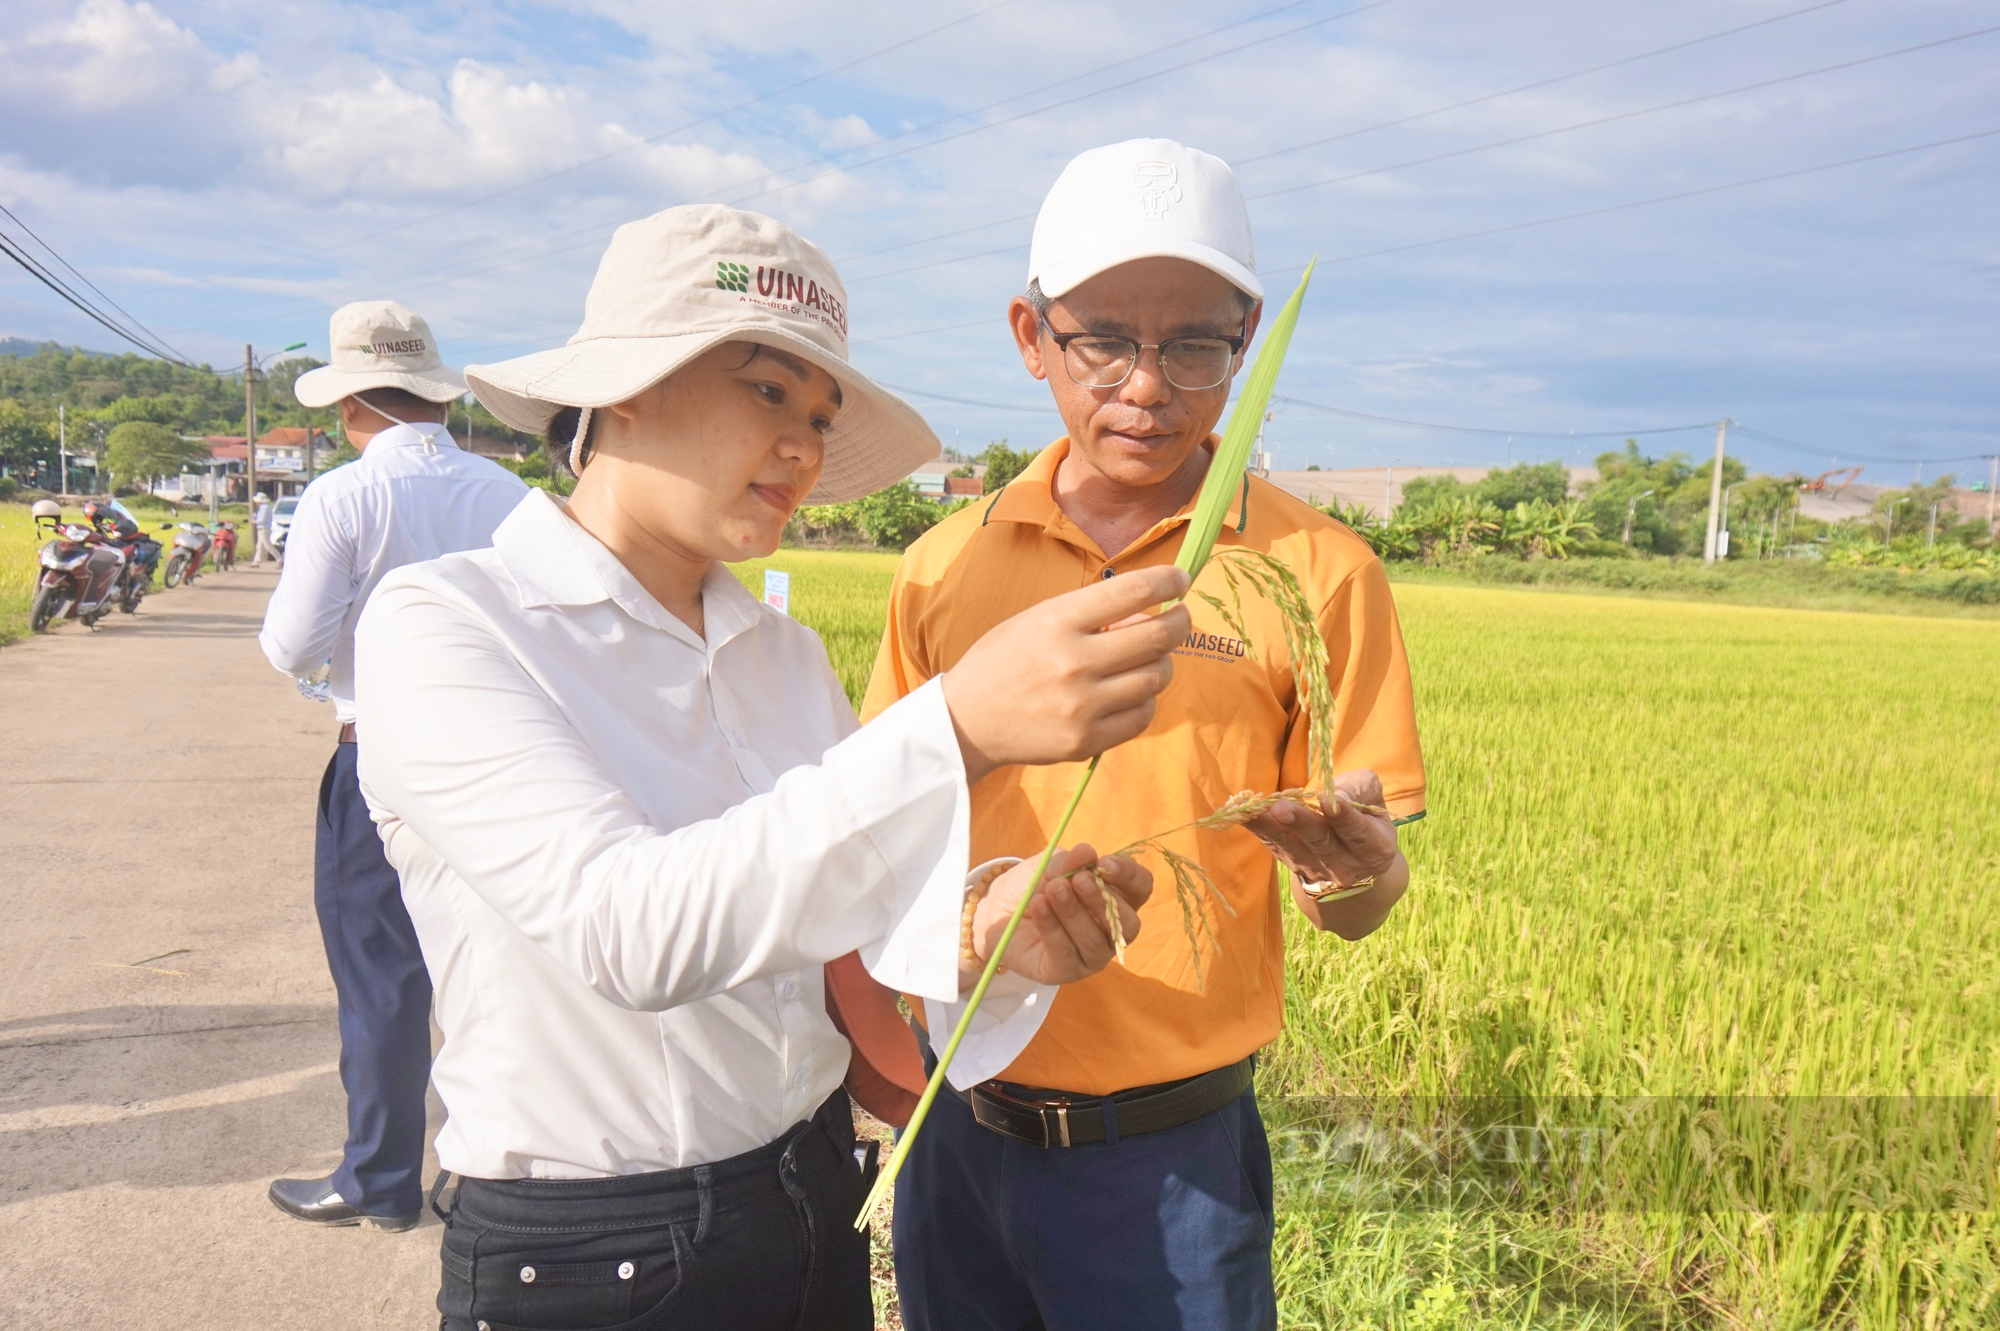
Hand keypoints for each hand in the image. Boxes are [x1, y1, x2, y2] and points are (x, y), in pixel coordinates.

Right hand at [942, 567, 1190, 783]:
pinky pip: (1143, 715)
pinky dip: (1144, 700)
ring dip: (1160, 664)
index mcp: (1057, 621)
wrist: (966, 721)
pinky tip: (1129, 693)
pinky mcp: (1086, 740)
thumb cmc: (1004, 662)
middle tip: (1180, 619)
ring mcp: (1082, 705)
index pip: (1132, 591)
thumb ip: (1090, 614)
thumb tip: (1149, 613)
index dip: (1169, 581)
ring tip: (1145, 660)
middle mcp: (1073, 662)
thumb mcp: (1036, 620)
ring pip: (1156, 677)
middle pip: (1157, 637)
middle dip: (1180, 623)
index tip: (1180, 581)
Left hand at [964, 844, 1150, 986]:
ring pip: (1095, 941)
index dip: (1129, 876)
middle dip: (1102, 900)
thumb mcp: (1049, 866)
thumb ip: (1069, 862)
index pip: (1141, 888)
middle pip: (1128, 923)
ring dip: (1073, 912)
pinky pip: (1066, 953)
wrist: (998, 909)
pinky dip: (1052, 927)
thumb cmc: (1034, 885)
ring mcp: (1092, 955)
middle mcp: (1112, 930)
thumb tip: (1087, 853)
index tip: (1104, 863)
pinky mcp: (1066, 971)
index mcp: (1118, 898)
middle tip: (1077, 880)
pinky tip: (1039, 907)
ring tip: (1052, 890)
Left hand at [1241, 769, 1398, 888]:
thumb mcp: (1372, 799)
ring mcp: (1316, 870)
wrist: (1355, 859)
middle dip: (1300, 823)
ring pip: (1292, 848)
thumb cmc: (1365, 816)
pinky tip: (1240, 813)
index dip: (1344, 817)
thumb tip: (1334, 794)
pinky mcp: (1292, 864)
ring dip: (1270, 828)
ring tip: (1253, 811)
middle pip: (1322, 843)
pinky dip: (1257, 828)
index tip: (1328, 800)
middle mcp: (1347, 867)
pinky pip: (1273, 845)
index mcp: (1375, 850)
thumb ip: (1359, 790)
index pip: (1359, 833)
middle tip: (1281, 808)